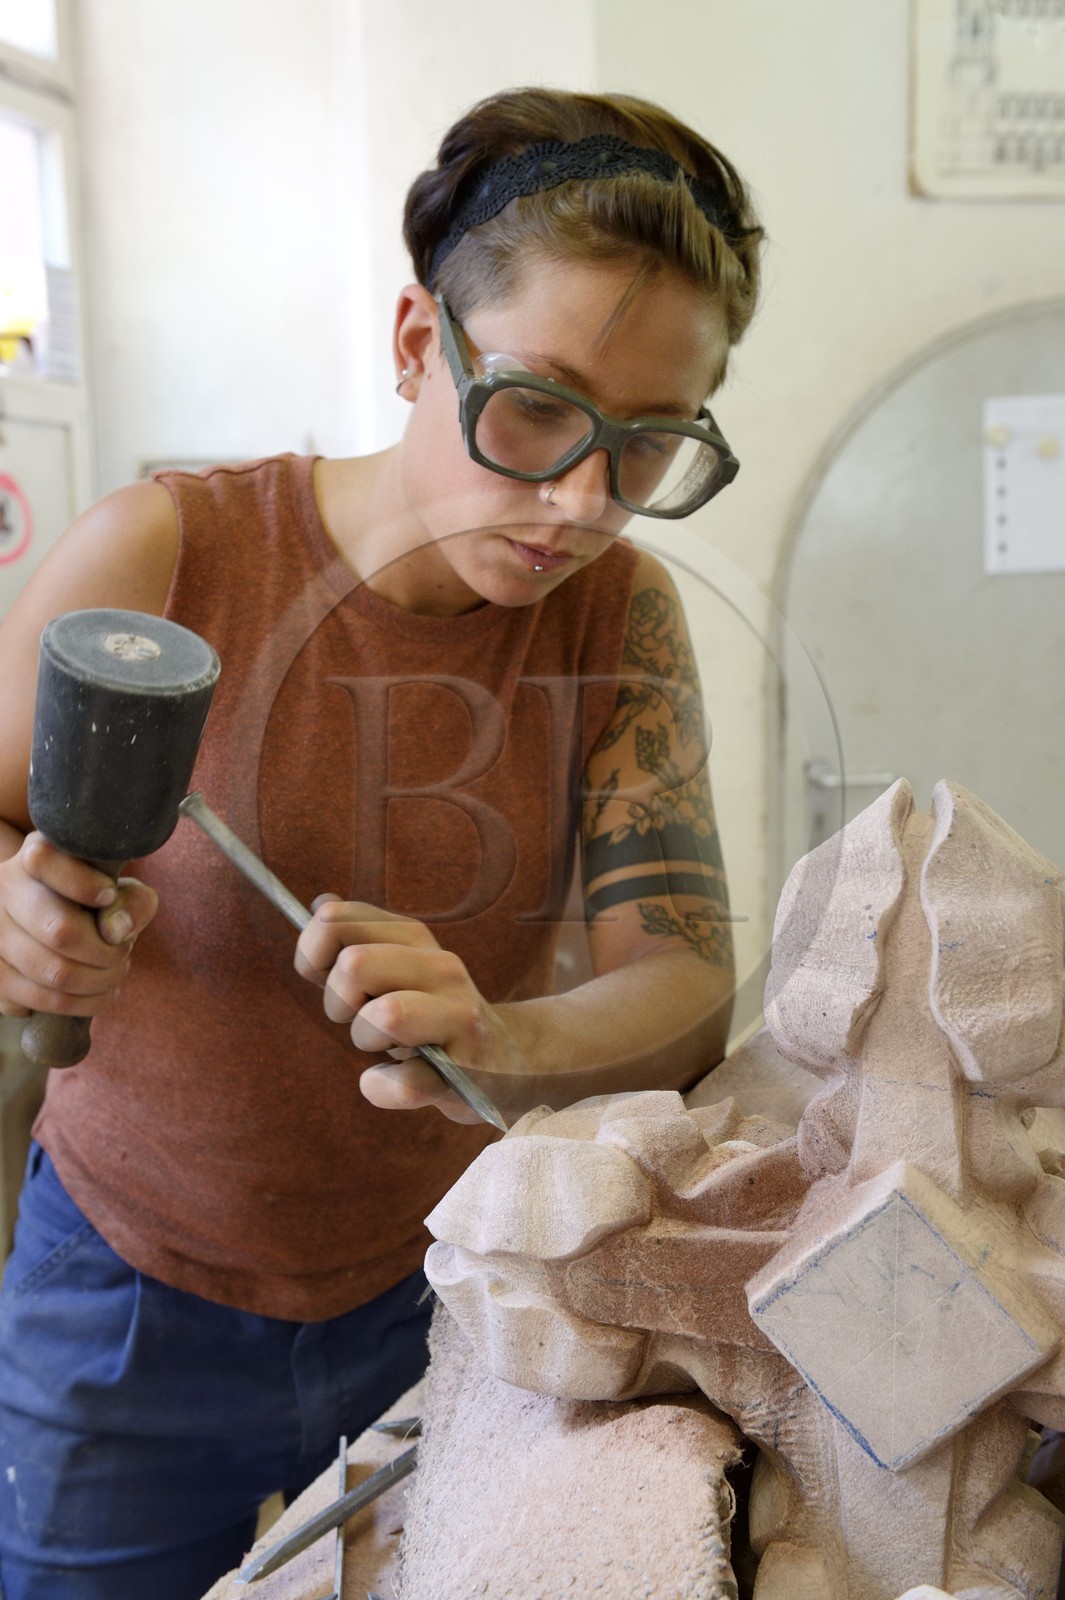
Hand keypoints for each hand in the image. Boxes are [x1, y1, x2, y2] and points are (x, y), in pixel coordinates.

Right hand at [0, 832, 157, 1017]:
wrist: (58, 926)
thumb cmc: (96, 905)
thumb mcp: (122, 890)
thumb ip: (132, 901)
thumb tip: (116, 931)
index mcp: (33, 859)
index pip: (46, 861)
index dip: (86, 884)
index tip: (109, 895)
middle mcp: (2, 893)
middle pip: (61, 932)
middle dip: (107, 953)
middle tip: (122, 953)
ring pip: (54, 974)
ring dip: (99, 982)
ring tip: (115, 973)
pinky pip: (42, 1002)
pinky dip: (81, 1004)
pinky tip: (96, 992)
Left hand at [294, 899, 505, 1121]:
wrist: (506, 1059)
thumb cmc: (431, 1013)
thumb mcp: (398, 966)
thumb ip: (358, 937)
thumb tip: (319, 904)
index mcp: (414, 937)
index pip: (333, 920)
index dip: (312, 955)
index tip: (329, 979)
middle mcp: (441, 966)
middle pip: (353, 964)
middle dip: (337, 1000)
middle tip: (357, 1018)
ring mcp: (458, 1016)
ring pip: (383, 1015)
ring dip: (365, 1039)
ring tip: (384, 1046)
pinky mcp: (465, 1068)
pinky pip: (403, 1084)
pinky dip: (382, 1088)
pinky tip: (393, 1082)